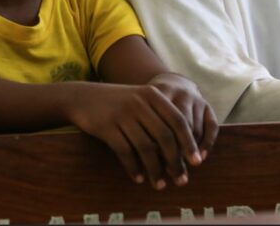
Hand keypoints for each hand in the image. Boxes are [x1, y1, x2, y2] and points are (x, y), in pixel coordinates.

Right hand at [66, 78, 216, 188]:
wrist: (82, 97)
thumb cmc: (117, 103)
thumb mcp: (140, 101)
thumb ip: (160, 119)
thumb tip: (182, 151)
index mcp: (152, 94)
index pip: (178, 121)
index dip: (189, 143)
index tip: (197, 163)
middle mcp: (139, 102)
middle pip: (165, 136)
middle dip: (175, 162)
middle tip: (181, 179)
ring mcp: (122, 114)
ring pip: (146, 147)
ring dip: (155, 170)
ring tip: (159, 184)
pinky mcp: (106, 126)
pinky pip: (125, 152)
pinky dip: (133, 167)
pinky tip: (138, 178)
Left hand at [147, 72, 217, 161]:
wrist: (172, 83)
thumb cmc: (151, 104)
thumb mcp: (142, 110)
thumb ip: (143, 129)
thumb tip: (143, 162)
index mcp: (158, 93)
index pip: (159, 123)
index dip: (157, 146)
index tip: (154, 166)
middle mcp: (178, 94)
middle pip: (178, 126)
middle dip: (175, 152)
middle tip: (172, 173)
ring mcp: (195, 99)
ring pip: (194, 128)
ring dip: (190, 150)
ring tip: (183, 170)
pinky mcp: (207, 105)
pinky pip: (212, 126)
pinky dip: (207, 143)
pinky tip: (201, 157)